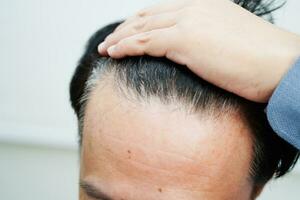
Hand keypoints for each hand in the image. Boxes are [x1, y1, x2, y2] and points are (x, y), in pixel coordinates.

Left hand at [98, 0, 299, 101]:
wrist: (278, 65)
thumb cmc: (259, 59)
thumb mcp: (227, 40)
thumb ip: (204, 39)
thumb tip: (192, 51)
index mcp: (203, 5)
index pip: (161, 11)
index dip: (141, 22)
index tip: (128, 33)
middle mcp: (192, 8)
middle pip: (147, 16)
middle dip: (125, 28)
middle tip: (111, 40)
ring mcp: (187, 21)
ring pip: (141, 27)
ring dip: (119, 38)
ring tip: (105, 48)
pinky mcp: (184, 39)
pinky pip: (144, 42)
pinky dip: (125, 47)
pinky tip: (113, 53)